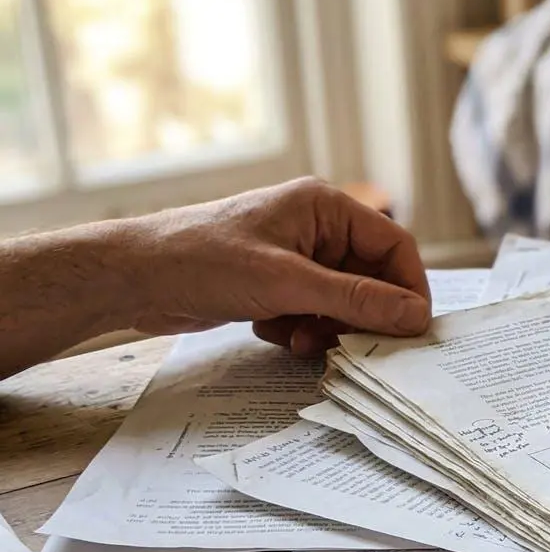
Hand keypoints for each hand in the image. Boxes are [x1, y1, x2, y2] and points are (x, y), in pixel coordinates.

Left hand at [121, 177, 430, 354]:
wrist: (133, 277)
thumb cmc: (203, 261)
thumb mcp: (289, 283)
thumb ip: (357, 300)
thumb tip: (415, 315)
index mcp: (325, 207)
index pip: (394, 245)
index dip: (409, 288)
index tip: (413, 328)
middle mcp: (316, 228)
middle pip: (370, 278)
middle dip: (361, 316)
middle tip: (351, 344)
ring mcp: (294, 257)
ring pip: (342, 301)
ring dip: (330, 328)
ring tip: (300, 341)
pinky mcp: (275, 284)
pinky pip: (313, 312)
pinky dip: (302, 330)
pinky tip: (274, 333)